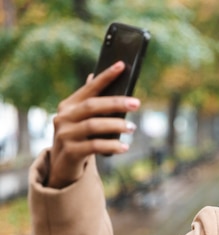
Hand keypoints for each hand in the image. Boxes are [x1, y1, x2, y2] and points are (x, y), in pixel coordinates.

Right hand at [47, 61, 139, 188]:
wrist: (63, 165)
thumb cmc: (80, 137)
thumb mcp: (83, 119)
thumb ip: (92, 102)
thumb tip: (94, 75)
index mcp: (69, 105)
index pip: (90, 88)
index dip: (106, 76)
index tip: (121, 66)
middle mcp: (64, 117)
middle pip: (92, 106)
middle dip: (116, 103)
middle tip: (136, 103)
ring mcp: (65, 134)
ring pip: (93, 125)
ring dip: (116, 125)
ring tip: (132, 128)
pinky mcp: (70, 151)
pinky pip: (94, 146)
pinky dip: (111, 146)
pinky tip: (124, 147)